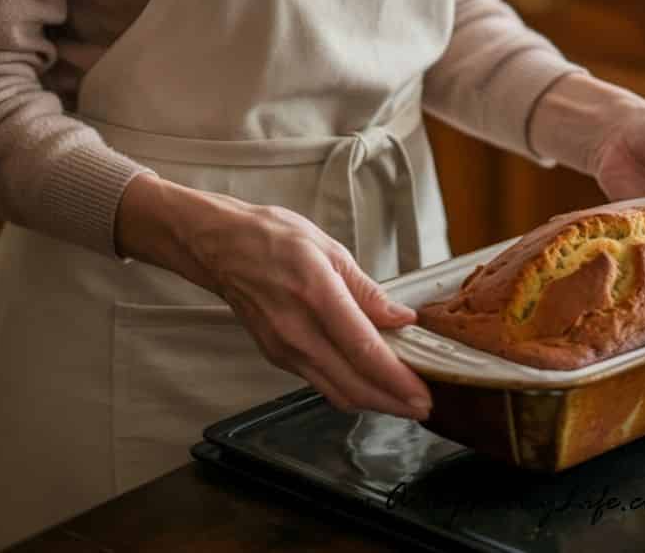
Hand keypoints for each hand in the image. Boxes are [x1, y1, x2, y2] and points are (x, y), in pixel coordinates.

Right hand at [116, 175, 431, 419]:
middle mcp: (297, 331)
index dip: (397, 379)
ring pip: (335, 392)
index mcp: (316, 294)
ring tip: (403, 401)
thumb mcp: (329, 248)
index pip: (363, 349)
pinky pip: (318, 383)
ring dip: (372, 402)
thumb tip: (400, 317)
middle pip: (352, 384)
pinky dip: (348, 389)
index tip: (422, 393)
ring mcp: (283, 349)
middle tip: (424, 406)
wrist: (221, 247)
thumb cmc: (273, 238)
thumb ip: (366, 289)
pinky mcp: (276, 357)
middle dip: (392, 402)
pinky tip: (368, 384)